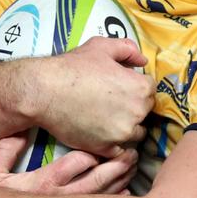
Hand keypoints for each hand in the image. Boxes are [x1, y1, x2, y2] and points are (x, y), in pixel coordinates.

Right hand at [0, 133, 136, 193]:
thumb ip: (8, 148)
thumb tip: (22, 128)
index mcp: (45, 181)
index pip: (77, 163)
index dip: (95, 151)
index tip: (107, 139)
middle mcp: (60, 196)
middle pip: (96, 179)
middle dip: (117, 165)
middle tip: (131, 152)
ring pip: (101, 194)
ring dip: (120, 179)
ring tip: (132, 164)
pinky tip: (125, 190)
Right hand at [33, 37, 154, 157]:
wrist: (45, 91)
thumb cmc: (73, 67)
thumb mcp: (102, 47)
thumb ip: (127, 49)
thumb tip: (142, 61)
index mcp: (140, 87)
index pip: (151, 90)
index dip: (137, 86)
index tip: (123, 86)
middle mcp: (136, 112)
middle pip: (145, 111)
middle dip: (134, 105)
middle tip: (113, 100)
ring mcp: (122, 133)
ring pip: (136, 132)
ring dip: (127, 126)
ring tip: (108, 117)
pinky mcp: (106, 149)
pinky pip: (119, 150)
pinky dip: (114, 143)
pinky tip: (102, 132)